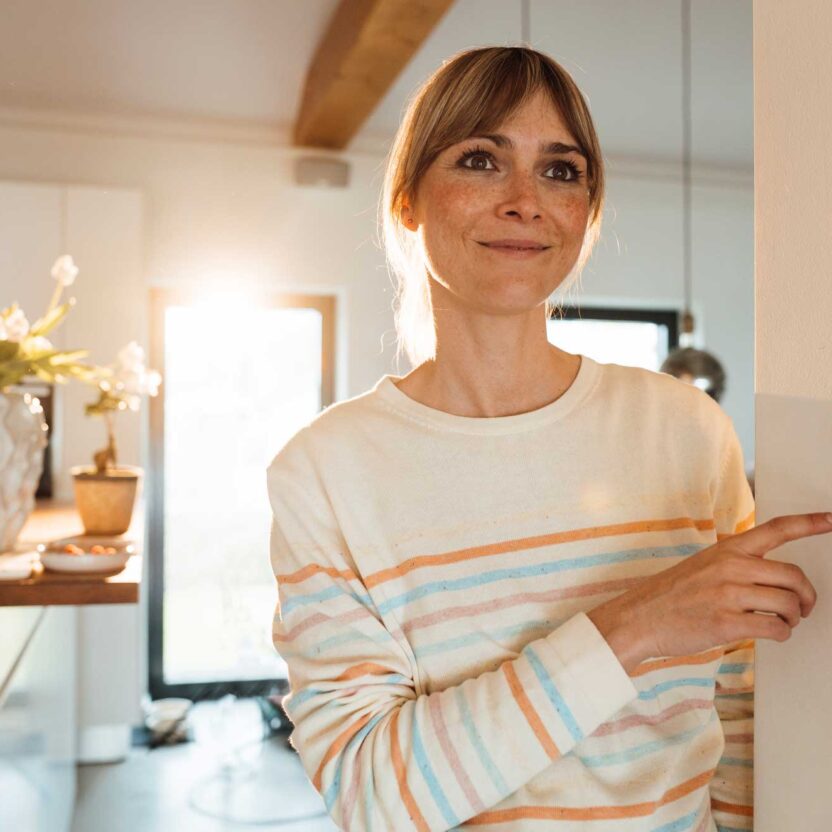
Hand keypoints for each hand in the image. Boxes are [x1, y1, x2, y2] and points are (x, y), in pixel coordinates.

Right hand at [587, 512, 831, 669]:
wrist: (641, 616)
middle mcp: (731, 567)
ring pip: (789, 604)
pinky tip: (771, 633)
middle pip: (793, 576)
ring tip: (781, 622)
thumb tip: (777, 579)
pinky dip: (781, 634)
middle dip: (806, 596)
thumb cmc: (672, 594)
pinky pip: (776, 628)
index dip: (810, 523)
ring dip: (793, 618)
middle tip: (803, 607)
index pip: (776, 529)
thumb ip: (738, 565)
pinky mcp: (727, 622)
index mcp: (728, 549)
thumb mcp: (704, 565)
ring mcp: (729, 594)